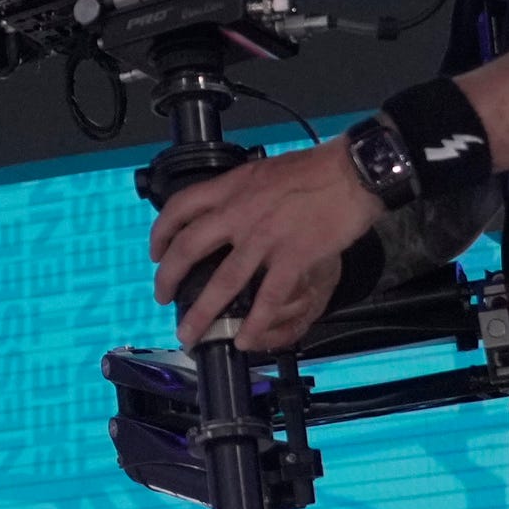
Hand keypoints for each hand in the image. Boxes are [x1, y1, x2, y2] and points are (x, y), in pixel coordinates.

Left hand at [142, 147, 384, 352]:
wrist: (352, 173)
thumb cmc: (314, 169)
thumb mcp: (264, 170)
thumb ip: (241, 191)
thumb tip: (226, 207)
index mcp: (232, 188)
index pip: (181, 207)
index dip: (161, 232)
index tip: (156, 251)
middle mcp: (240, 213)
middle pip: (189, 248)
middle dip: (168, 277)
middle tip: (162, 296)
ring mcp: (265, 238)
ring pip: (221, 282)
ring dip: (201, 312)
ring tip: (190, 333)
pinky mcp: (293, 258)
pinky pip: (267, 298)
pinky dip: (254, 324)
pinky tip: (244, 339)